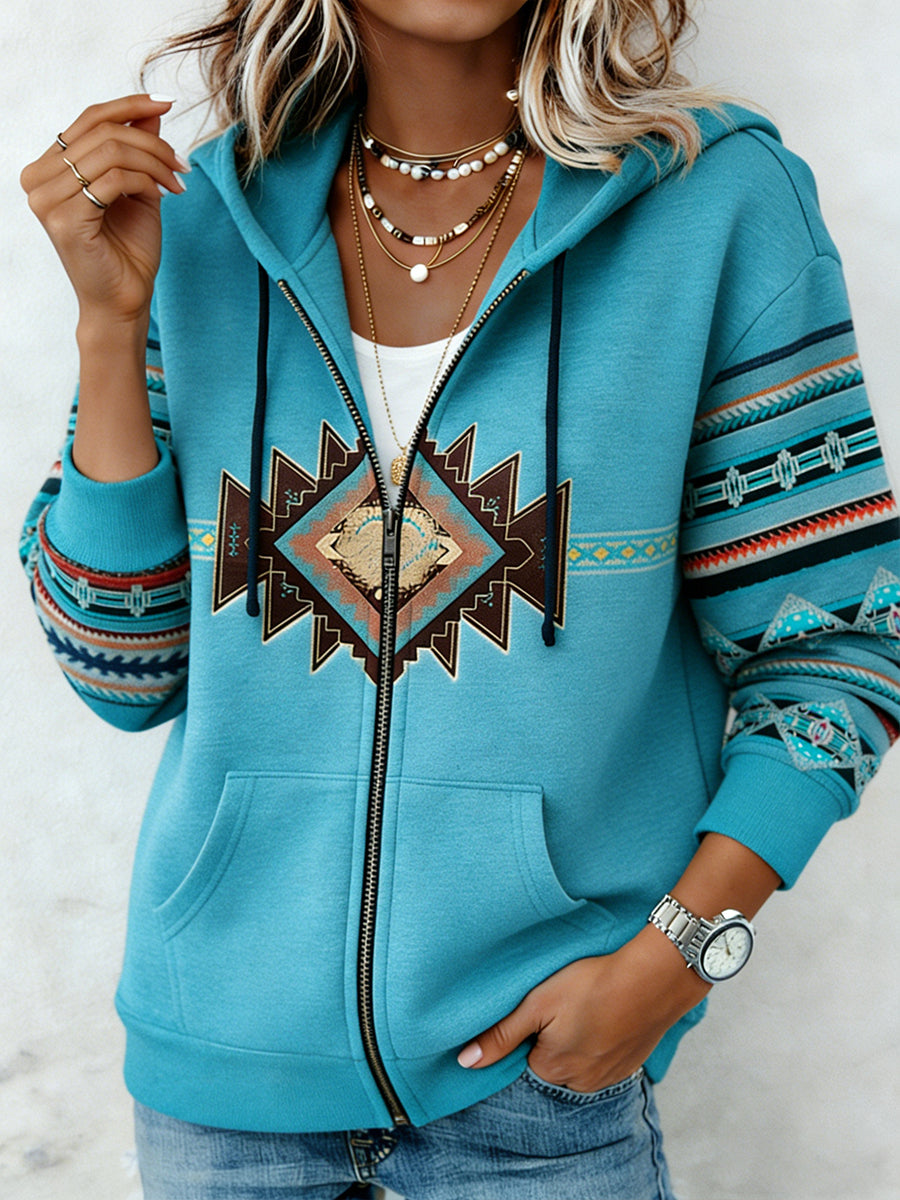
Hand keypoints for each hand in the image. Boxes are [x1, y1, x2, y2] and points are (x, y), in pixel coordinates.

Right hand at [19, 94, 188, 327]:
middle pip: (102, 132)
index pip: (88, 119)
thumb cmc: (128, 251)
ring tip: (177, 183)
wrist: (124, 301)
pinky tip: (165, 197)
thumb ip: (138, 149)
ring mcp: (46, 200)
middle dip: (152, 143)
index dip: (128, 105)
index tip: (166, 102)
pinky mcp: (64, 219)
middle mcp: (37, 179)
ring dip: (154, 163)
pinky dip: (147, 182)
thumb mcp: (138, 189)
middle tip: (182, 165)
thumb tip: (150, 108)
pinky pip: (114, 180)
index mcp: (49, 168)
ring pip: (110, 152)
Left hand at [457, 926, 710, 1091]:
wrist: (654, 978)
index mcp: (552, 1069)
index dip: (528, 1031)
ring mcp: (610, 1077)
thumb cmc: (592, 984)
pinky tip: (606, 1016)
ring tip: (586, 1007)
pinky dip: (602, 1041)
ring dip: (579, 1041)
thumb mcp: (538, 1003)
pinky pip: (605, 1060)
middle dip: (553, 1039)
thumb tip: (464, 1063)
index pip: (523, 1059)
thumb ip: (502, 1035)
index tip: (538, 1009)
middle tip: (564, 1004)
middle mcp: (580, 1083)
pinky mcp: (631, 1064)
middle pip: (552, 1063)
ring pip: (580, 1062)